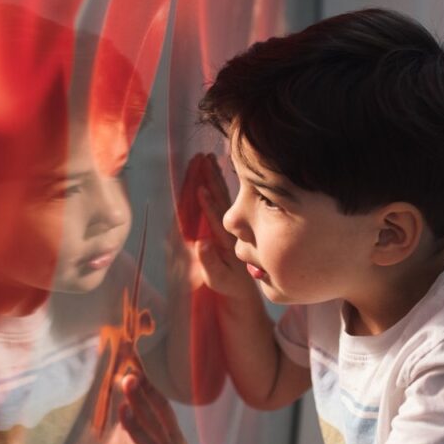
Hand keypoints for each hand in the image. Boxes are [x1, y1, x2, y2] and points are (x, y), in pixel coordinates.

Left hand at [117, 373, 194, 443]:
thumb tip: (138, 387)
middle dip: (141, 401)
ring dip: (136, 430)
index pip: (163, 409)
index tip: (138, 370)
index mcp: (173, 438)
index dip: (152, 390)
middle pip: (155, 424)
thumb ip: (154, 419)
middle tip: (128, 379)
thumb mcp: (169, 442)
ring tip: (123, 410)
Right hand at [195, 153, 256, 301]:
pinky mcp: (229, 221)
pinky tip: (213, 168)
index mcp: (227, 241)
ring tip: (207, 157)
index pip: (216, 219)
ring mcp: (231, 223)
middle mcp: (231, 228)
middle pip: (220, 199)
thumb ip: (209, 262)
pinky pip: (223, 197)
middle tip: (203, 158)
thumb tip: (200, 243)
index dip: (208, 205)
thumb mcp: (218, 279)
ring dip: (215, 175)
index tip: (201, 188)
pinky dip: (218, 181)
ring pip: (223, 194)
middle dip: (211, 178)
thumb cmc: (228, 283)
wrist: (243, 285)